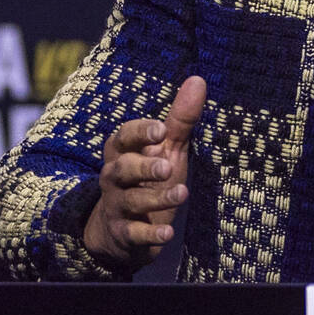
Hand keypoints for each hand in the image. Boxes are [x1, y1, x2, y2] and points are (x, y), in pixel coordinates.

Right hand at [82, 75, 205, 268]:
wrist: (119, 230)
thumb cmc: (148, 178)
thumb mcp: (166, 148)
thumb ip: (180, 119)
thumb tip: (198, 80)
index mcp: (123, 152)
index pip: (123, 137)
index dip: (139, 132)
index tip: (161, 129)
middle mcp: (115, 178)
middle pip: (122, 169)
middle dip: (143, 167)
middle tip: (166, 166)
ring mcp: (118, 207)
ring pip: (131, 201)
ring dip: (156, 198)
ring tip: (182, 193)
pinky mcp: (124, 234)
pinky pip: (134, 234)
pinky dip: (150, 235)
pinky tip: (167, 234)